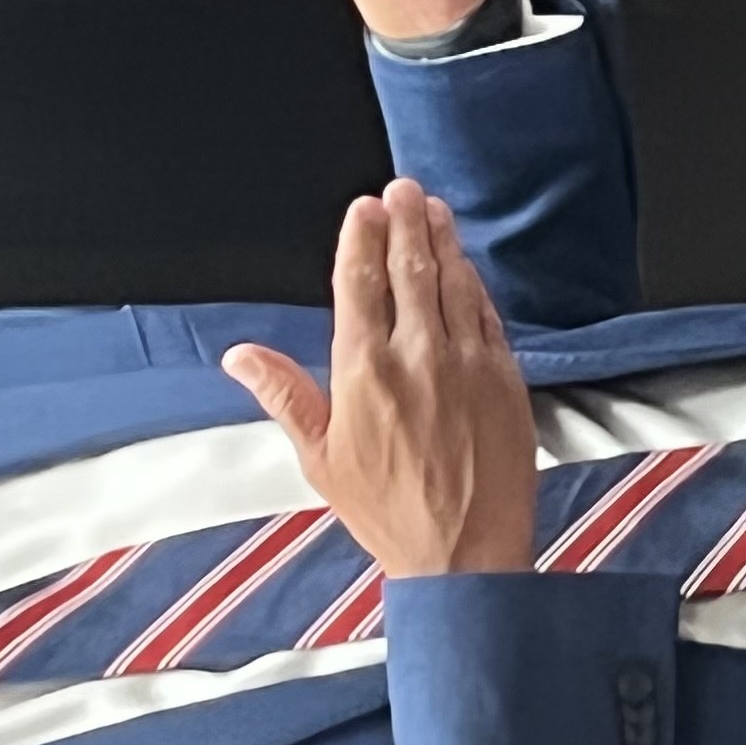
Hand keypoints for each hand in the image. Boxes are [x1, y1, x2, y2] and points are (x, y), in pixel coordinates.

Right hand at [223, 181, 538, 581]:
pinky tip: (466, 266)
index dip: (360, 238)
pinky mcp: (505, 377)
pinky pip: (487, 314)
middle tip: (402, 189)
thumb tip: (240, 356)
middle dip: (405, 221)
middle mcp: (418, 357)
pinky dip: (474, 283)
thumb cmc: (389, 515)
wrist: (466, 556)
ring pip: (454, 282)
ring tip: (434, 209)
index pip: (359, 284)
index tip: (363, 207)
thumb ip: (284, 395)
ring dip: (443, 240)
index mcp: (364, 373)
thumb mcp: (320, 459)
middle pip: (410, 269)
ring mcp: (467, 363)